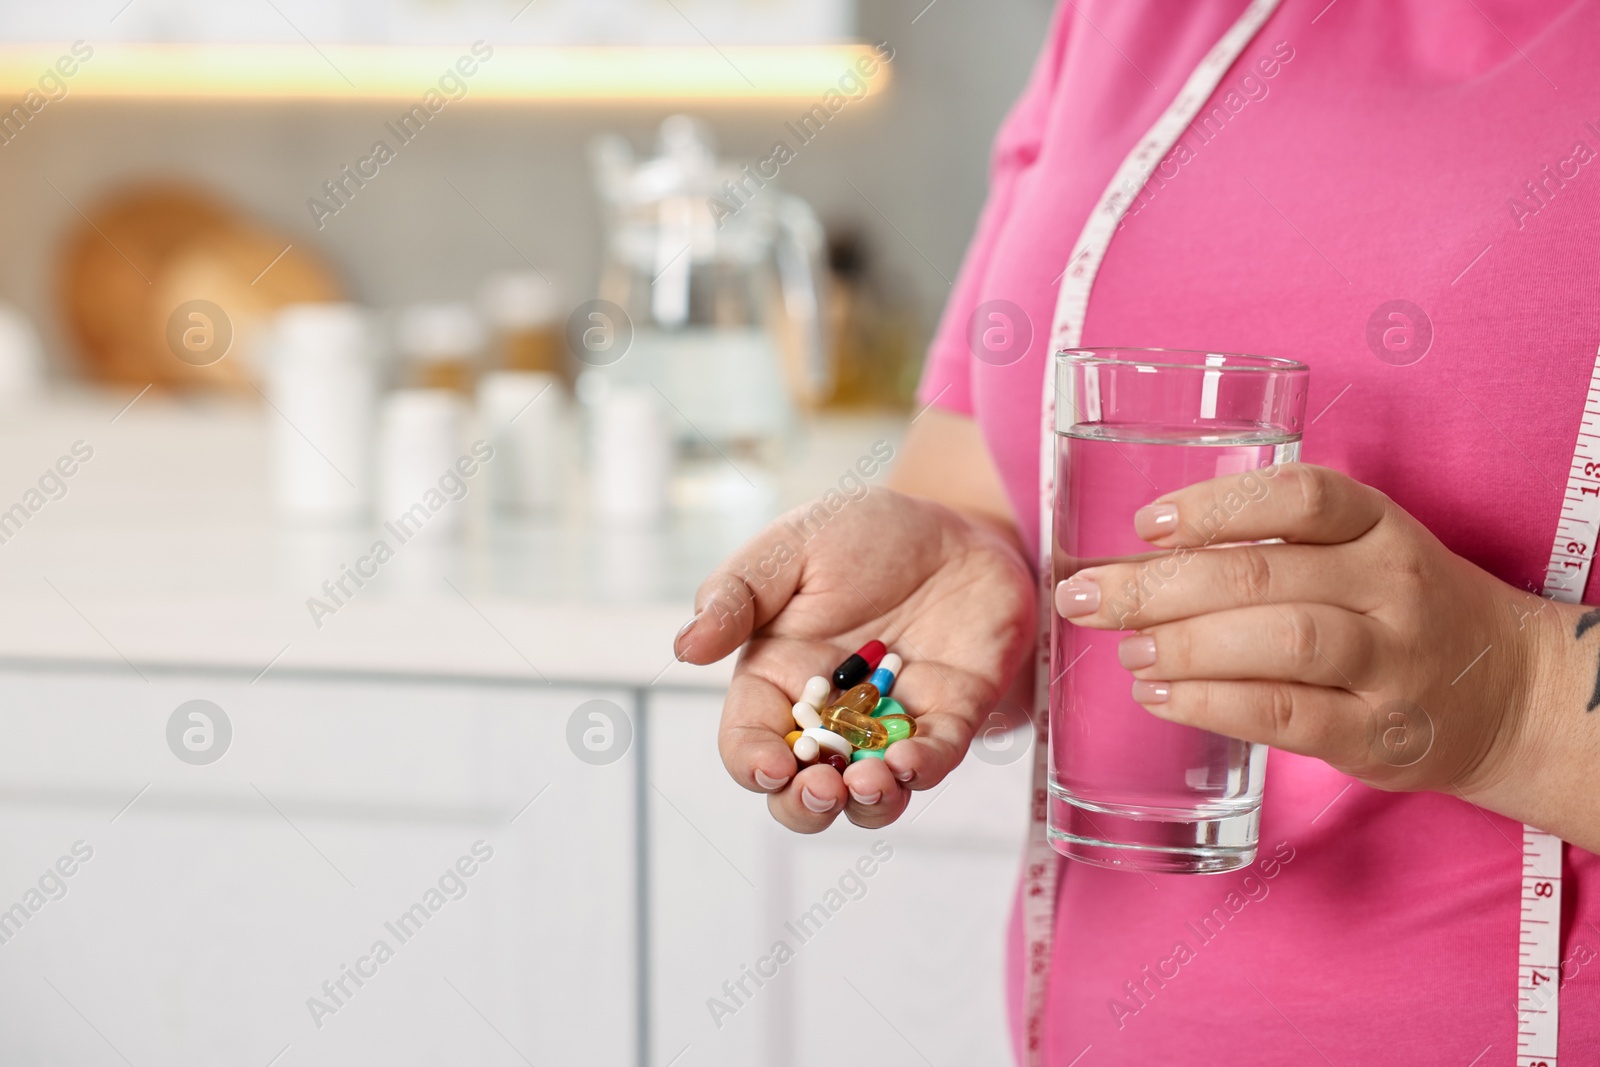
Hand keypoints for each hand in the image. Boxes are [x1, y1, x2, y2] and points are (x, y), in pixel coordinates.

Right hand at [676, 488, 1033, 831]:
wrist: (952, 524)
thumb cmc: (862, 533)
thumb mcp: (792, 547)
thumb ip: (738, 594)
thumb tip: (685, 646)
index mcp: (778, 679)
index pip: (749, 740)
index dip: (753, 763)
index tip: (772, 766)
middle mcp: (832, 716)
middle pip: (804, 790)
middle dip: (806, 806)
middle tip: (822, 790)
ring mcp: (892, 723)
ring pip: (871, 795)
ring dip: (868, 804)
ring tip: (869, 783)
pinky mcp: (951, 714)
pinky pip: (937, 756)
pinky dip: (924, 767)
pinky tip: (912, 760)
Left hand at [1054, 463, 1555, 799]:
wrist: (1509, 694)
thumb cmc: (1397, 610)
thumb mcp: (1359, 551)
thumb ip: (1272, 544)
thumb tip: (1137, 559)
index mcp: (1378, 527)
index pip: (1299, 497)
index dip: (1215, 506)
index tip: (1145, 524)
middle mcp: (1390, 586)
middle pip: (1264, 575)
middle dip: (1159, 587)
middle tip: (1088, 597)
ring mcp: (1391, 663)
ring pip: (1280, 643)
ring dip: (1186, 647)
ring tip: (1127, 651)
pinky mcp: (1378, 735)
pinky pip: (1286, 715)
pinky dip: (1212, 706)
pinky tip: (1161, 699)